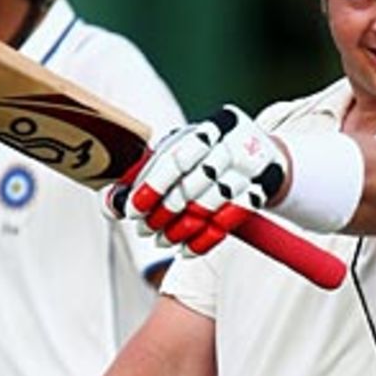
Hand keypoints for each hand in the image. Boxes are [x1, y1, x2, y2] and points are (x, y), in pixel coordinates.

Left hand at [108, 106, 287, 257]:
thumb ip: (146, 173)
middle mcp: (234, 142)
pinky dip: (205, 240)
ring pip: (210, 205)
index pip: (176, 158)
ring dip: (182, 230)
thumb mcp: (183, 153)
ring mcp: (252, 167)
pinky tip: (187, 250)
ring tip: (163, 241)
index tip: (133, 210)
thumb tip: (110, 202)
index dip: (152, 187)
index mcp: (212, 126)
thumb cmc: (210, 156)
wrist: (266, 156)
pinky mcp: (263, 190)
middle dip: (164, 213)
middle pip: (192, 185)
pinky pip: (229, 222)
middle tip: (146, 231)